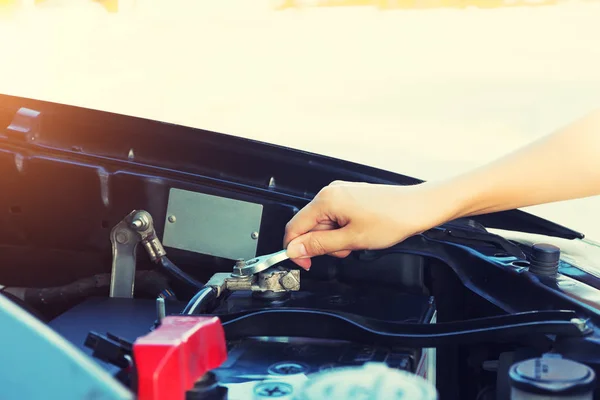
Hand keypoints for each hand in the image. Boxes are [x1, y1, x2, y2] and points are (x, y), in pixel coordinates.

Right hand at [283, 180, 455, 269]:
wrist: (418, 208)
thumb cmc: (391, 220)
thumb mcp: (351, 240)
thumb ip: (319, 245)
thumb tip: (295, 249)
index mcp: (326, 200)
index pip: (295, 227)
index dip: (296, 249)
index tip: (306, 263)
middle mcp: (331, 192)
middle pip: (309, 225)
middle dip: (322, 244)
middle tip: (344, 251)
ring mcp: (341, 193)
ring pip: (324, 223)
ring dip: (334, 239)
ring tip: (356, 241)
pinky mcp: (351, 197)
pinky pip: (336, 217)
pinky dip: (343, 230)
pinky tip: (359, 232)